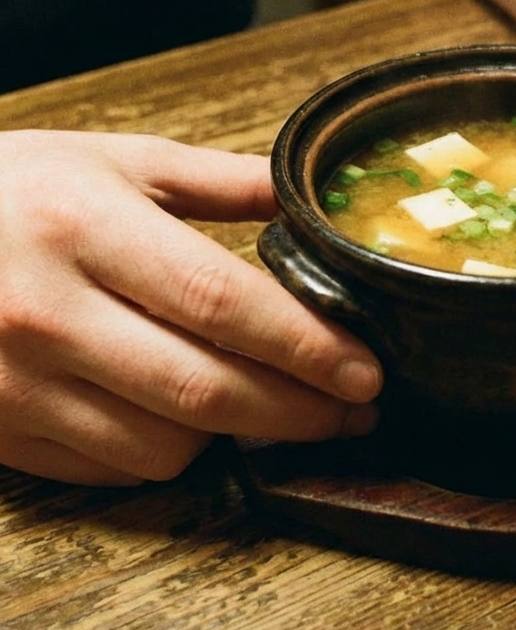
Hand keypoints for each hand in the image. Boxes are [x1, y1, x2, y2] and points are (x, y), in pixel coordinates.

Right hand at [0, 130, 382, 485]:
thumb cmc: (12, 189)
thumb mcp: (114, 160)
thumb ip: (219, 180)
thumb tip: (305, 198)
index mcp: (83, 227)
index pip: (221, 301)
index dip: (307, 344)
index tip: (366, 370)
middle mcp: (45, 312)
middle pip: (203, 389)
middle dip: (299, 411)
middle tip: (354, 410)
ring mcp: (13, 382)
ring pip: (162, 446)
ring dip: (236, 434)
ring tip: (274, 404)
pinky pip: (109, 469)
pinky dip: (168, 452)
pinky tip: (192, 418)